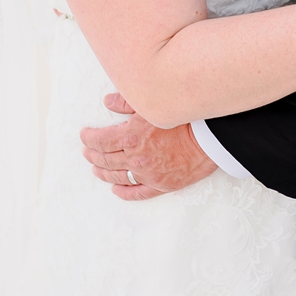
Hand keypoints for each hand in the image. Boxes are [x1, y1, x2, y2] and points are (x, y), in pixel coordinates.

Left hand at [80, 93, 216, 200]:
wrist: (210, 138)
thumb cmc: (184, 119)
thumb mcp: (152, 105)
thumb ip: (126, 103)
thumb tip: (107, 101)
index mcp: (130, 137)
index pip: (100, 140)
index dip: (89, 138)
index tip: (85, 135)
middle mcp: (135, 158)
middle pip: (105, 159)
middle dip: (93, 154)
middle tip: (87, 151)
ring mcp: (147, 174)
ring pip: (117, 177)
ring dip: (103, 173)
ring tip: (96, 168)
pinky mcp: (160, 185)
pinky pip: (137, 193)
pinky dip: (124, 192)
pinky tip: (116, 189)